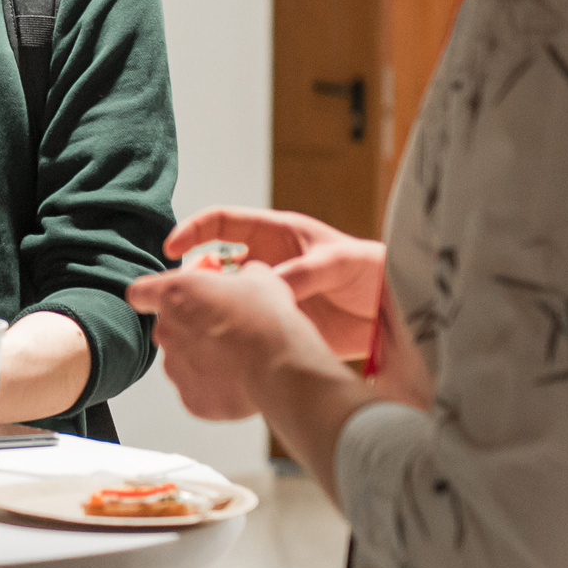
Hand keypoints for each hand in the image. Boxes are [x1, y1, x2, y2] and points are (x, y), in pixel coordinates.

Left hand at [123, 263, 338, 421]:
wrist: (283, 366)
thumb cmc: (268, 317)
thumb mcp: (258, 277)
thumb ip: (236, 276)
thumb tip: (241, 279)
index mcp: (174, 295)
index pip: (140, 292)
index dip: (155, 294)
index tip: (176, 296)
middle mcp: (166, 332)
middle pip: (167, 327)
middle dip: (190, 326)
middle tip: (225, 325)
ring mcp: (176, 369)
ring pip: (182, 360)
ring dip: (203, 356)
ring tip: (239, 356)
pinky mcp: (191, 400)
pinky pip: (198, 389)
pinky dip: (214, 385)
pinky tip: (240, 379)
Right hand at [166, 207, 383, 359]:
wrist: (395, 312)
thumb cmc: (372, 271)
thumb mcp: (337, 262)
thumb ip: (302, 272)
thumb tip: (270, 288)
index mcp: (276, 234)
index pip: (222, 223)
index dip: (193, 231)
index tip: (172, 248)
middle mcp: (267, 261)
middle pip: (213, 263)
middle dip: (192, 277)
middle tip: (182, 298)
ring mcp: (269, 292)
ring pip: (225, 297)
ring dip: (209, 307)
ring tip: (196, 323)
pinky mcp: (277, 320)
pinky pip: (243, 324)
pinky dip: (229, 331)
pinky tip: (222, 343)